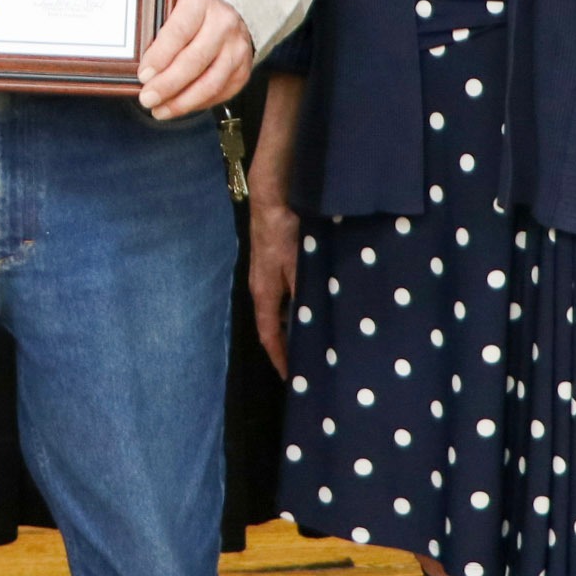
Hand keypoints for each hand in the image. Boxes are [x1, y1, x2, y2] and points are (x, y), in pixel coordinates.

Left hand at [137, 0, 252, 118]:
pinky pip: (220, 94)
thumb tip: (135, 63)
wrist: (225, 18)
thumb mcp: (171, 9)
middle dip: (168, 85)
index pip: (179, 32)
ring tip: (159, 110)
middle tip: (147, 98)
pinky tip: (178, 106)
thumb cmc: (188, 16)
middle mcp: (224, 22)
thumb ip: (156, 29)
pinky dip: (196, 104)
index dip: (160, 56)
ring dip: (182, 102)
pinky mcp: (243, 70)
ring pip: (210, 83)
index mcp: (201, 1)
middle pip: (194, 60)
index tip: (143, 75)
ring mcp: (237, 47)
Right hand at [248, 197, 299, 378]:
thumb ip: (305, 291)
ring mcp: (265, 273)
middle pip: (272, 325)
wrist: (271, 195)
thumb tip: (314, 320)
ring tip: (313, 337)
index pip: (268, 335)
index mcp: (263, 293)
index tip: (291, 379)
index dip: (279, 358)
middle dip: (286, 345)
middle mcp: (261, 287)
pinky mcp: (273, 261)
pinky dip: (296, 304)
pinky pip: (283, 292)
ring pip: (279, 308)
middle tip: (306, 362)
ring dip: (292, 324)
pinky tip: (313, 302)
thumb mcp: (299, 263)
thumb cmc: (282, 230)